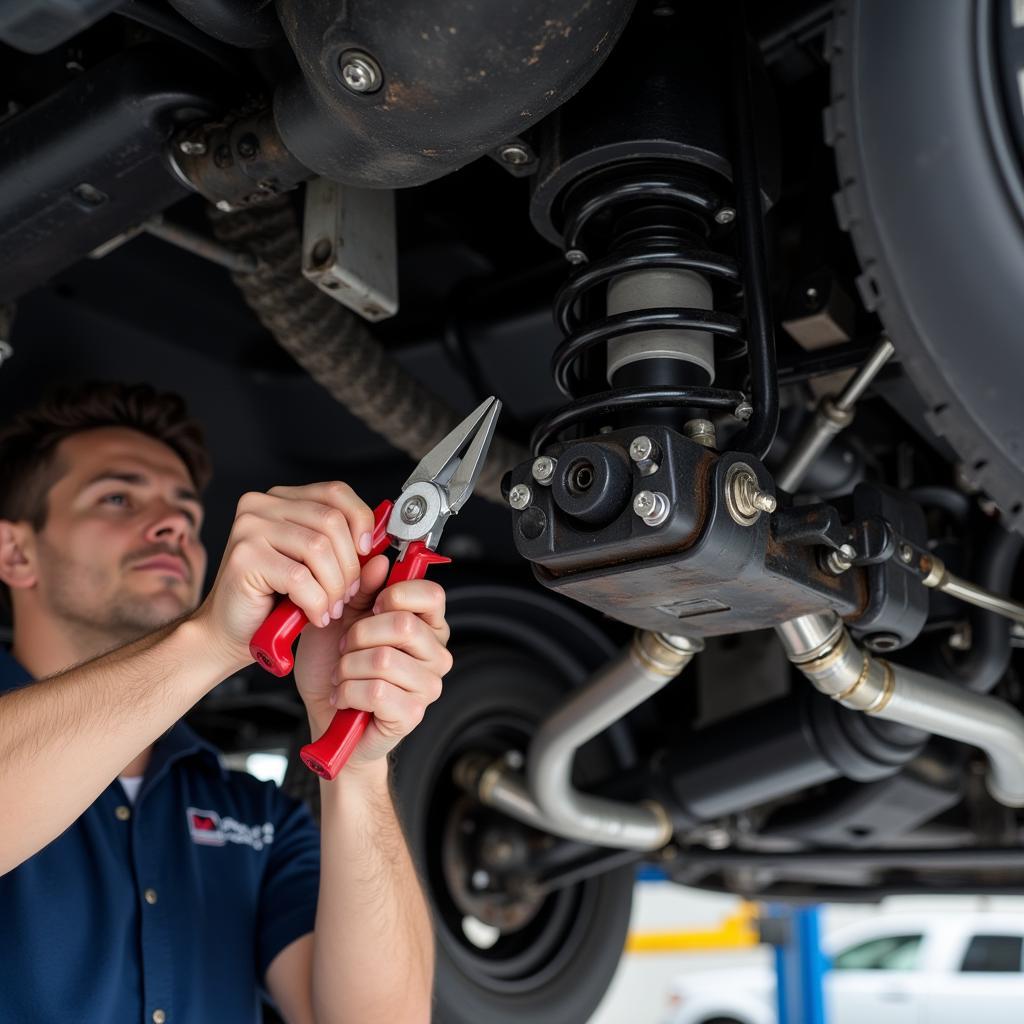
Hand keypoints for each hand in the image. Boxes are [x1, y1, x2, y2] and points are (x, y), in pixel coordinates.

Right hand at [189, 482, 375, 670]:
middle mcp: (262, 505)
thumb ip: (349, 557)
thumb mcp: (319, 571)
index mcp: (282, 499)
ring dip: (334, 587)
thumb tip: (380, 556)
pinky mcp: (244, 557)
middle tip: (347, 594)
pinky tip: (314, 615)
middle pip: (332, 521)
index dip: (361, 520)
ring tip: (330, 607)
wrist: (230, 632)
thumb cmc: (275, 601)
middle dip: (349, 565)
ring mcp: (249, 528)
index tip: (367, 551)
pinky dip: (316, 602)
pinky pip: (300, 578)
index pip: (336, 492)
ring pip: (319, 548)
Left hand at [295, 569, 452, 769]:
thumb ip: (361, 589)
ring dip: (348, 667)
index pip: (432, 594)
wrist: (324, 715)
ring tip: (343, 675)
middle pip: (403, 625)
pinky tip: (345, 696)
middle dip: (360, 634)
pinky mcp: (413, 713)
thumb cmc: (335, 667)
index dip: (397, 594)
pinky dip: (348, 692)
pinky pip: (376, 691)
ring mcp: (428, 685)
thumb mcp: (342, 618)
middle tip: (347, 648)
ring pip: (383, 659)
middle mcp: (435, 653)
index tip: (372, 606)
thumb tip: (378, 561)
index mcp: (426, 625)